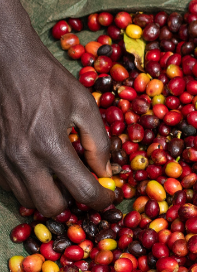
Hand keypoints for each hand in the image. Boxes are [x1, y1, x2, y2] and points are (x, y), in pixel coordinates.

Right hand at [0, 29, 113, 215]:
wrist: (8, 63)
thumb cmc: (49, 81)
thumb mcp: (85, 106)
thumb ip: (99, 144)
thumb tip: (108, 173)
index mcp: (51, 146)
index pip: (84, 193)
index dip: (103, 200)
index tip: (110, 195)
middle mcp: (23, 159)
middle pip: (52, 208)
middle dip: (72, 203)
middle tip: (82, 187)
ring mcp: (3, 161)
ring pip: (29, 201)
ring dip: (49, 195)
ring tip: (62, 176)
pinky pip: (12, 187)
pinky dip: (30, 185)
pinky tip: (41, 167)